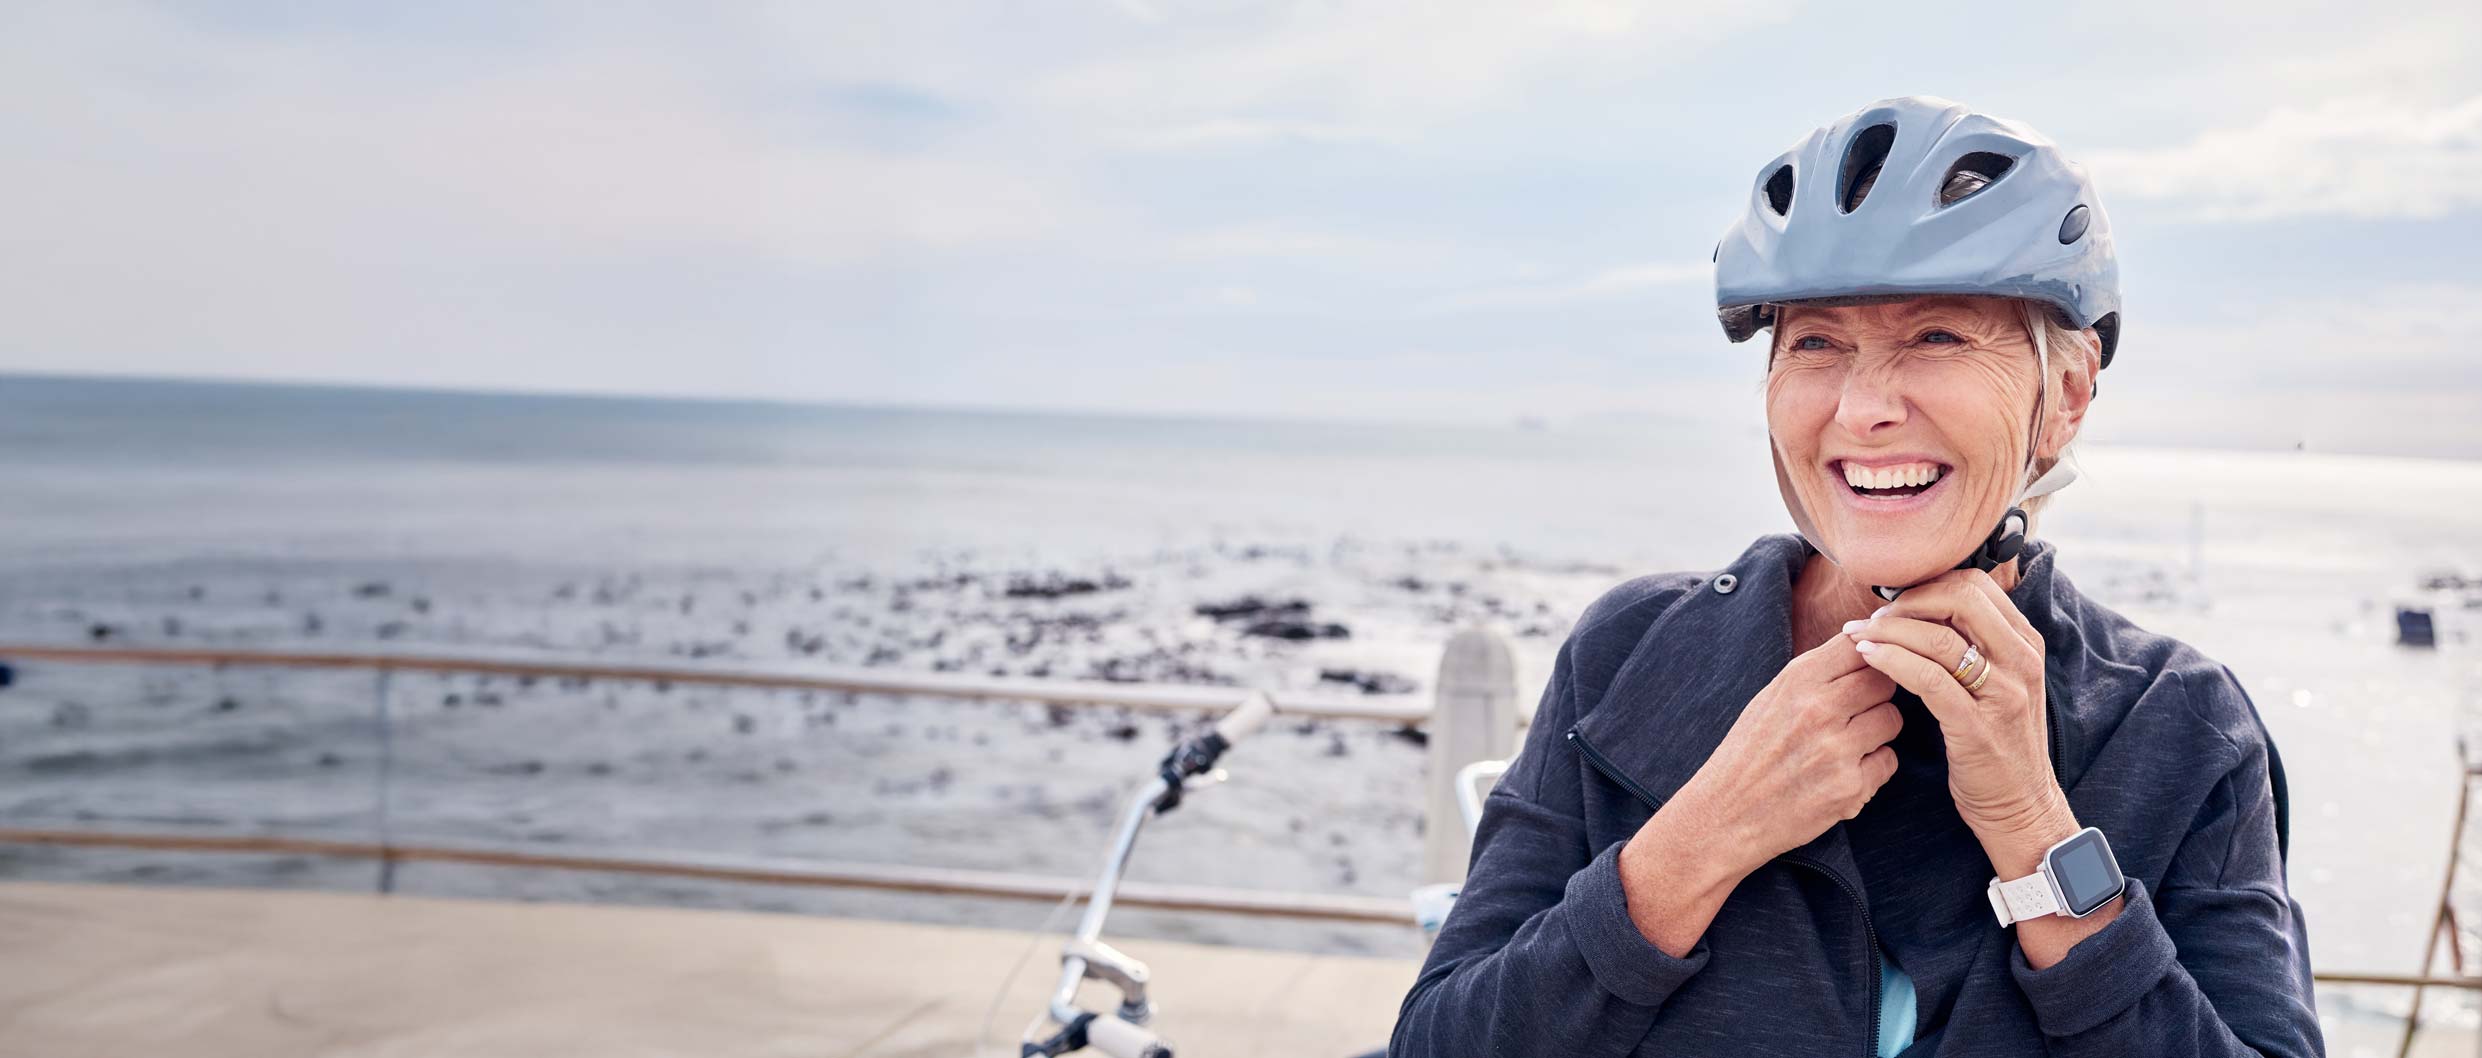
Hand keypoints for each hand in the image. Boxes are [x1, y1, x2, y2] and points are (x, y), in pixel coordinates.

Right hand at [1664, 629, 1904, 873]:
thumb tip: (1864, 642)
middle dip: (1876, 694)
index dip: (1870, 655)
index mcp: (1797, 680)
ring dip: (1877, 730)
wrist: (1726, 812)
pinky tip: (1843, 772)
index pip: (1860, 645)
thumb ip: (1817, 672)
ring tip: (1847, 743)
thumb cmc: (1749, 752)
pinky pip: (1888, 761)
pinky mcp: (1850, 787)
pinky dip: (1872, 767)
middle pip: (1885, 680)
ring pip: (1892, 719)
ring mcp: (1837, 749)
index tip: (1863, 669)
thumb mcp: (1772, 697)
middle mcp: (1820, 709)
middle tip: (1855, 711)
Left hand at [1843, 568, 2071, 849]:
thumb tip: (1921, 605)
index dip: (1926, 585)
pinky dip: (1892, 661)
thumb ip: (1972, 643)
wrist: (2020, 805)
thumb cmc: (1995, 740)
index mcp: (2025, 643)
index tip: (1892, 601)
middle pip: (1960, 599)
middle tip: (1872, 618)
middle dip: (1906, 602)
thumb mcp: (1996, 682)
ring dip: (1888, 631)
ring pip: (1939, 638)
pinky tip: (1867, 658)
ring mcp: (2004, 694)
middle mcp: (2022, 661)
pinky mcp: (1979, 726)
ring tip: (1857, 636)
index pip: (1975, 585)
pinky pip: (1930, 679)